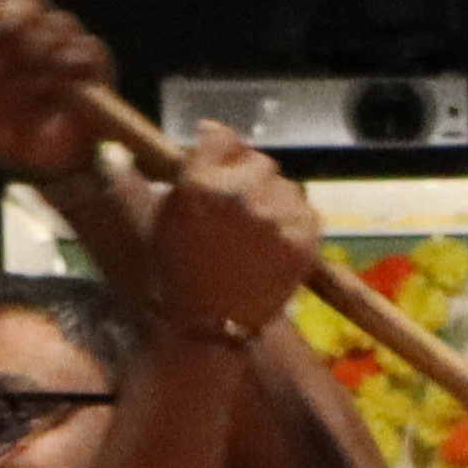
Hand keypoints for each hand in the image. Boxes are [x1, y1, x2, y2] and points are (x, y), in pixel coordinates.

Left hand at [0, 0, 123, 180]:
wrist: (45, 167)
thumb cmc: (6, 133)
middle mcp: (33, 30)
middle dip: (12, 9)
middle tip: (1, 28)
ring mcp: (66, 45)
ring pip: (58, 21)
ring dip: (40, 42)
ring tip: (29, 72)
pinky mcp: (94, 66)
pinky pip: (87, 50)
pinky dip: (70, 61)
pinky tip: (57, 76)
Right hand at [147, 132, 329, 348]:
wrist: (206, 329)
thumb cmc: (177, 276)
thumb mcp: (161, 218)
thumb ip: (166, 174)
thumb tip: (160, 138)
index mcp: (199, 184)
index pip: (224, 138)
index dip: (224, 153)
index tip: (223, 168)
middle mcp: (239, 194)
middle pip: (259, 161)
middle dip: (250, 180)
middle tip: (238, 214)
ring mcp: (275, 217)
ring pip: (286, 186)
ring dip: (274, 203)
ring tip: (255, 236)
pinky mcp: (302, 240)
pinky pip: (307, 212)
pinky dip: (295, 225)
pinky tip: (274, 246)